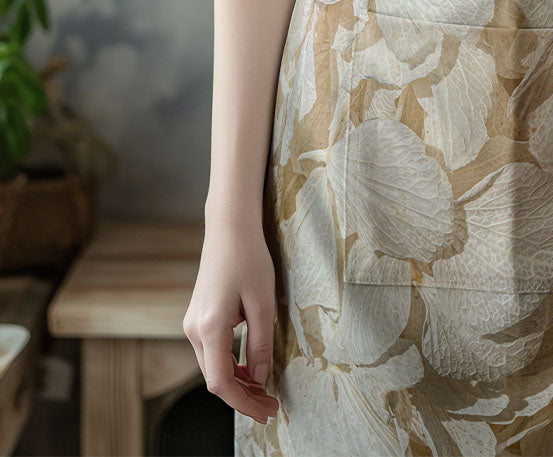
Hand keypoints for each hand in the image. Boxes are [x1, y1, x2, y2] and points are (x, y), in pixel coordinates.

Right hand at [183, 213, 279, 423]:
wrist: (229, 229)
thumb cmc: (249, 259)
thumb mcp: (262, 303)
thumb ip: (260, 343)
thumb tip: (259, 378)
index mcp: (209, 328)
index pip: (221, 382)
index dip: (244, 402)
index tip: (267, 412)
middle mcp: (193, 330)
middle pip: (215, 378)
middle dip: (243, 396)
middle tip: (271, 406)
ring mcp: (192, 324)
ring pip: (212, 366)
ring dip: (237, 382)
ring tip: (264, 392)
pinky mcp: (197, 318)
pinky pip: (211, 352)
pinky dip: (230, 365)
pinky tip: (250, 369)